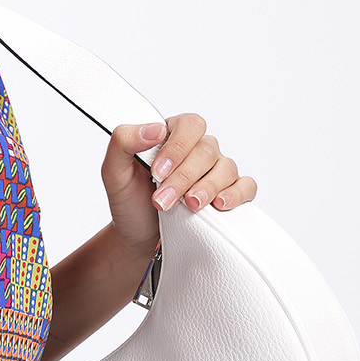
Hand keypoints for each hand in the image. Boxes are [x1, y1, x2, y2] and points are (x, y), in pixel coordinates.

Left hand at [102, 112, 257, 255]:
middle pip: (207, 149)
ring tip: (189, 206)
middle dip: (184, 177)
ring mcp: (216, 170)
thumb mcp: (113, 171)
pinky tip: (219, 204)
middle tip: (162, 200)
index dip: (177, 148)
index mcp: (172, 134)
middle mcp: (198, 149)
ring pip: (227, 168)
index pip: (189, 125)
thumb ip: (123, 141)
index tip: (156, 173)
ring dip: (206, 188)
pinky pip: (246, 186)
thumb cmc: (129, 200)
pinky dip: (236, 194)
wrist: (137, 234)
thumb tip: (154, 129)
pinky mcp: (229, 192)